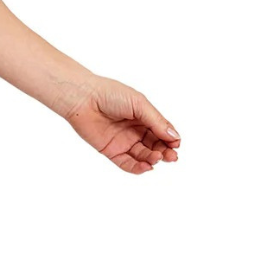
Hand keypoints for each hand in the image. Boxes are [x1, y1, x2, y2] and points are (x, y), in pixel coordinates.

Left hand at [58, 75, 181, 174]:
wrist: (83, 98)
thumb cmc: (110, 94)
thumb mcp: (139, 104)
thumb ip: (157, 121)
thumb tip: (174, 136)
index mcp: (143, 116)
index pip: (162, 131)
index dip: (170, 139)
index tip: (176, 144)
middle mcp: (135, 130)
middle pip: (155, 145)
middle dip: (165, 151)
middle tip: (171, 156)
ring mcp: (123, 141)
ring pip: (143, 155)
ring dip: (152, 159)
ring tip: (157, 158)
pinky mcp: (111, 151)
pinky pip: (127, 163)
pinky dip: (137, 167)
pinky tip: (146, 167)